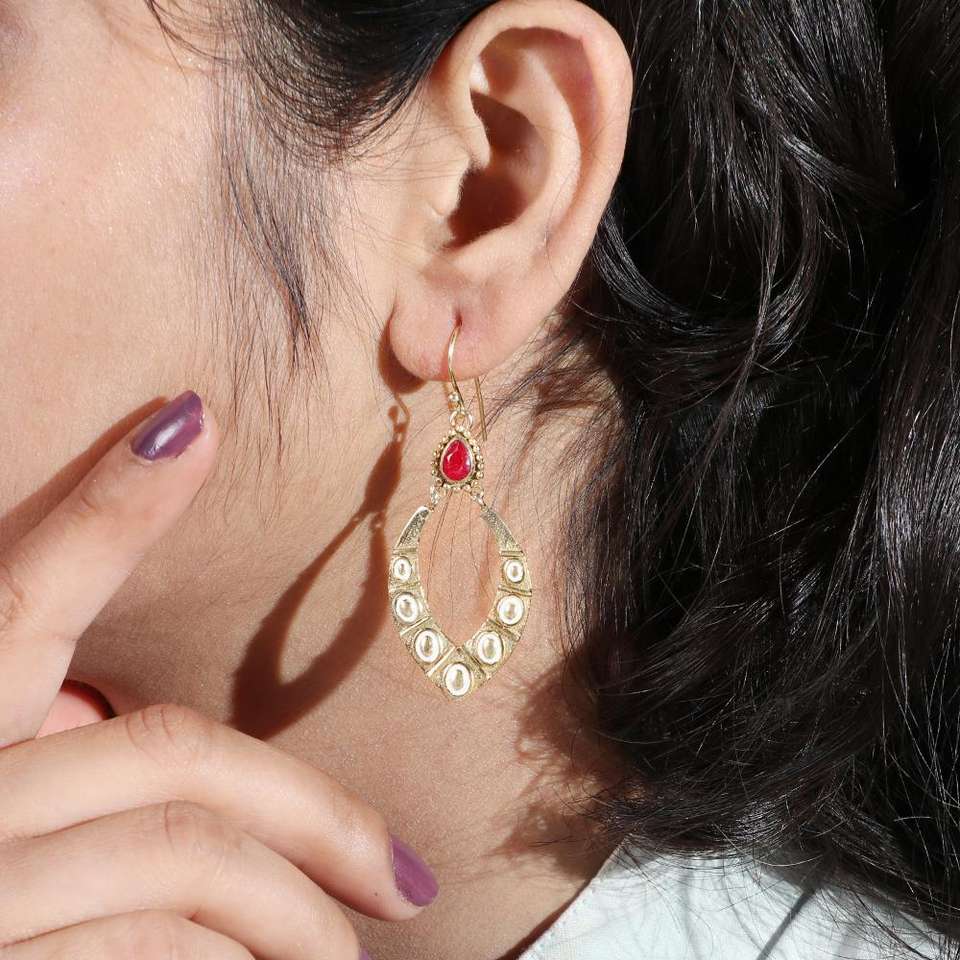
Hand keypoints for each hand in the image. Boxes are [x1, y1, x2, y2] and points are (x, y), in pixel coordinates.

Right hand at [0, 391, 435, 958]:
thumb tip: (165, 766)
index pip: (23, 594)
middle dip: (314, 815)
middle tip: (403, 878)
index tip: (190, 419)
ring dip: (294, 916)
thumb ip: (60, 780)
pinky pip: (158, 951)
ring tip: (352, 955)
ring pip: (186, 854)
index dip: (108, 507)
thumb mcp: (3, 831)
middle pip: (174, 753)